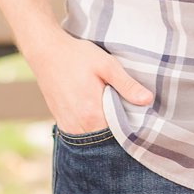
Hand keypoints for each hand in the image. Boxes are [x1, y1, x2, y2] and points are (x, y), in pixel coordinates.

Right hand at [24, 28, 152, 134]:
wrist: (45, 51)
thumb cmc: (76, 55)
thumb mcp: (106, 64)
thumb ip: (127, 84)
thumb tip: (148, 100)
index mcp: (93, 114)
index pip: (120, 136)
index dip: (131, 131)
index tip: (139, 123)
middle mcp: (79, 126)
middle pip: (106, 141)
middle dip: (118, 135)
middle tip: (127, 119)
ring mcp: (67, 126)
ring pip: (92, 142)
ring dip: (103, 135)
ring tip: (112, 118)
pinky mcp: (60, 122)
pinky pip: (79, 137)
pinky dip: (90, 132)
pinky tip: (96, 119)